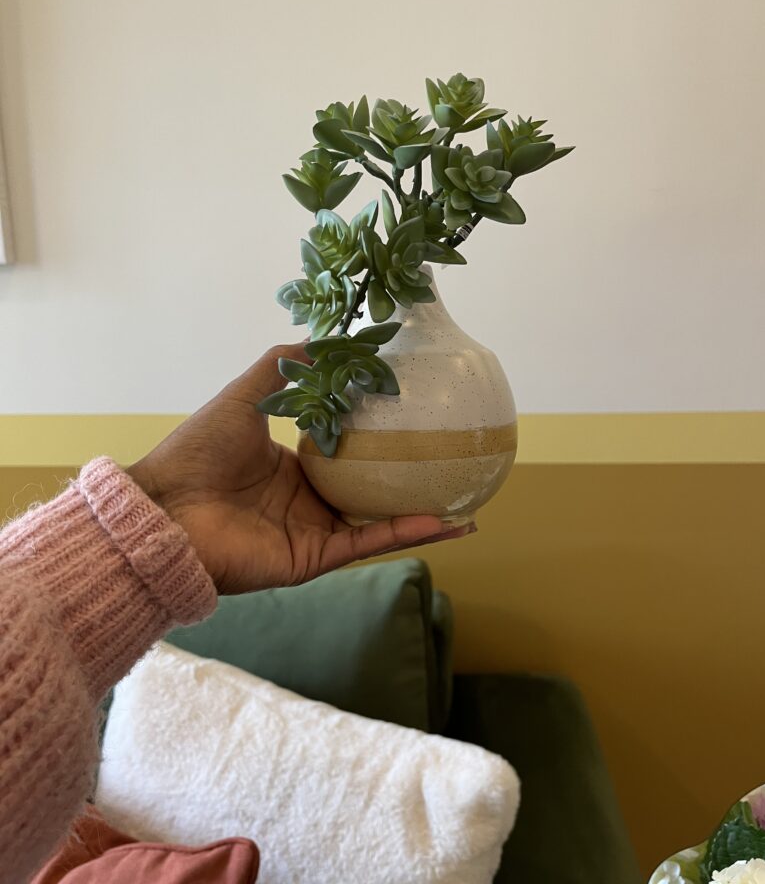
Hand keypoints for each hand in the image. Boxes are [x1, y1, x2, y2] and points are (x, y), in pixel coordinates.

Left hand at [128, 344, 473, 592]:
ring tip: (467, 499)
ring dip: (422, 513)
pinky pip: (367, 544)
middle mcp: (303, 502)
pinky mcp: (313, 558)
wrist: (166, 507)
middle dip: (408, 482)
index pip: (344, 455)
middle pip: (367, 492)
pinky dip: (406, 533)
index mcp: (288, 468)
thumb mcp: (247, 395)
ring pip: (377, 522)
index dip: (377, 440)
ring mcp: (310, 532)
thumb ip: (284, 368)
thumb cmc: (199, 451)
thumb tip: (321, 337)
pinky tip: (446, 521)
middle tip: (451, 463)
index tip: (412, 420)